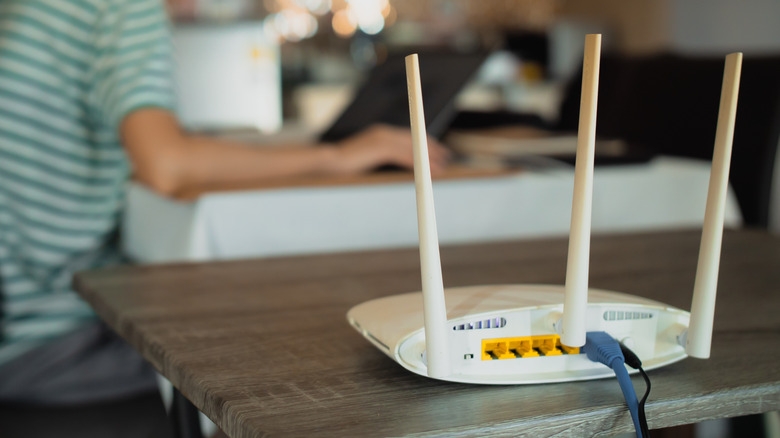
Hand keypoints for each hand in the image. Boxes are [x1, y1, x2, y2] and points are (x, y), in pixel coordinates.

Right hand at [331, 124, 449, 174]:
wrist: (328, 160)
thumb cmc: (342, 162)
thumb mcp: (364, 156)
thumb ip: (376, 155)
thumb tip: (385, 161)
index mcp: (380, 132)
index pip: (408, 135)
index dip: (423, 142)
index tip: (434, 151)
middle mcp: (383, 132)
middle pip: (414, 139)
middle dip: (431, 149)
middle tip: (445, 157)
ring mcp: (382, 139)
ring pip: (412, 148)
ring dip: (428, 158)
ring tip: (441, 167)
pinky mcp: (381, 149)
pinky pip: (405, 157)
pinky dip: (419, 164)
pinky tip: (427, 172)